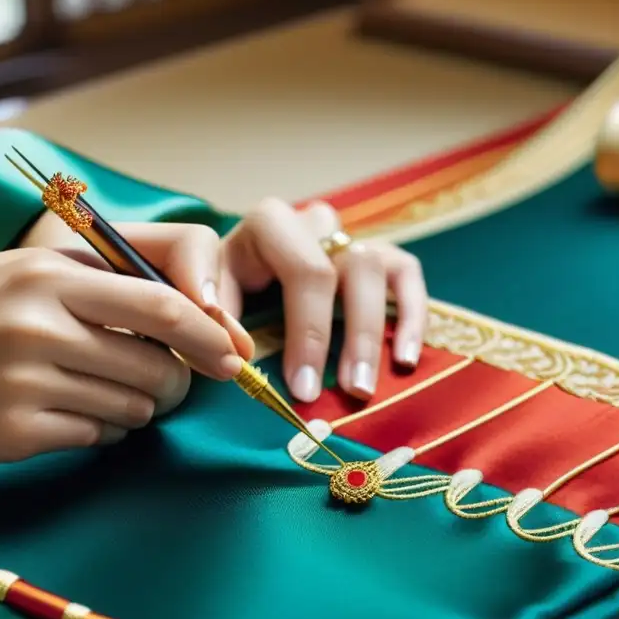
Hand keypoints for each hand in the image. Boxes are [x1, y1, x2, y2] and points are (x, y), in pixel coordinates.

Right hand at [0, 248, 245, 464]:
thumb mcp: (4, 272)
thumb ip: (83, 286)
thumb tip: (167, 316)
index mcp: (43, 273)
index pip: (160, 304)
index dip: (207, 335)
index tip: (229, 357)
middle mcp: (39, 325)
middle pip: (154, 368)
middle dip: (172, 383)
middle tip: (162, 384)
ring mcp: (24, 383)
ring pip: (127, 410)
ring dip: (130, 409)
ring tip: (94, 394)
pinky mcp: (11, 434)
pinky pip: (90, 438)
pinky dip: (93, 432)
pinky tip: (61, 416)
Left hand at [220, 198, 426, 401]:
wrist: (238, 271)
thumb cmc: (220, 286)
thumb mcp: (206, 293)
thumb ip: (215, 315)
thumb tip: (236, 353)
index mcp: (269, 224)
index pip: (302, 269)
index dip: (307, 331)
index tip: (301, 387)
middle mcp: (314, 225)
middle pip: (341, 270)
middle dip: (342, 338)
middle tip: (336, 394)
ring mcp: (349, 238)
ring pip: (374, 271)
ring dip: (370, 335)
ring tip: (362, 387)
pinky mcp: (379, 256)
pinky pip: (407, 275)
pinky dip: (411, 317)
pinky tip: (405, 360)